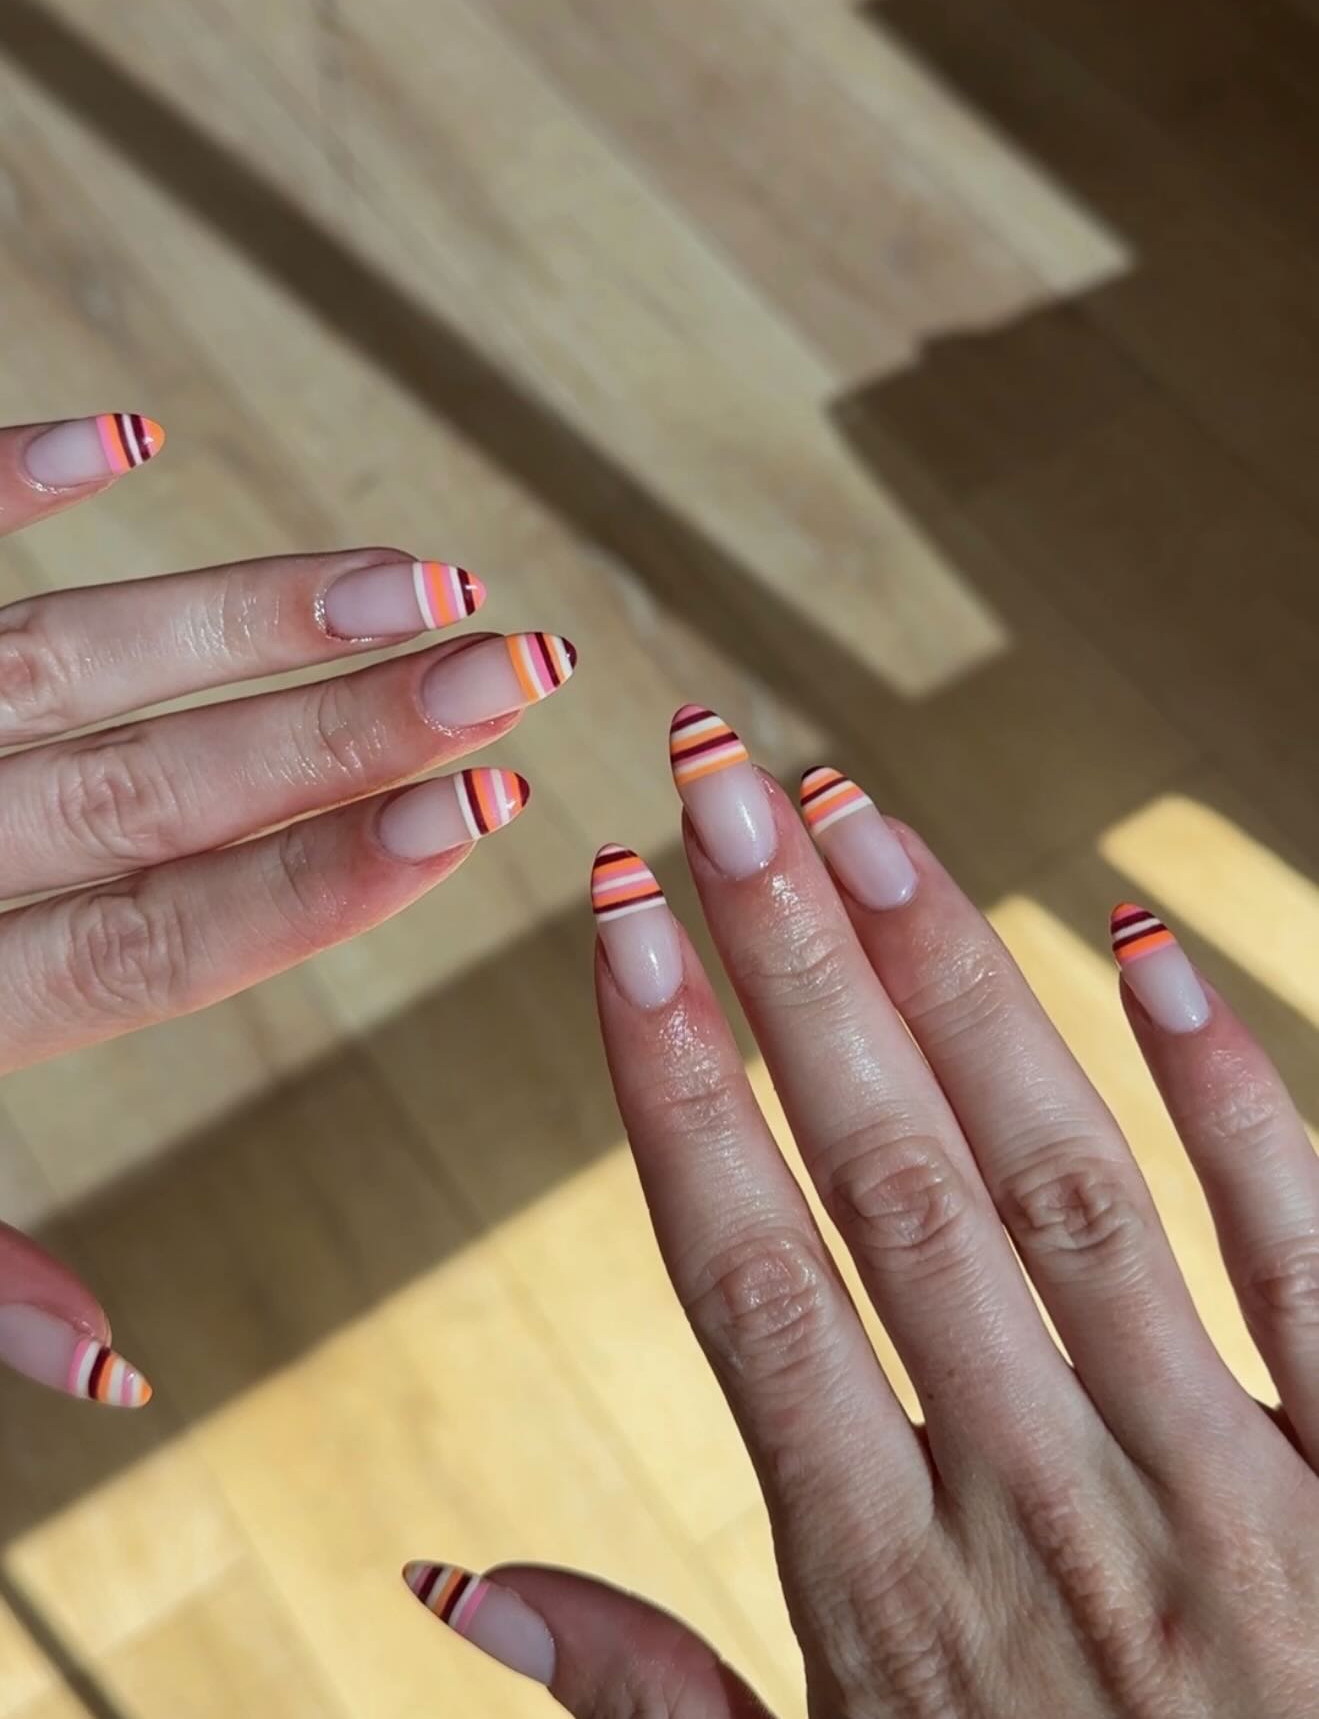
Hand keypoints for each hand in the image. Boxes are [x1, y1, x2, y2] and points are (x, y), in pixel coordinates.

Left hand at [0, 413, 575, 1406]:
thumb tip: (131, 1369)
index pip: (171, 936)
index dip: (335, 877)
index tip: (486, 816)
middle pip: (160, 792)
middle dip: (354, 733)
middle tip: (515, 667)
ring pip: (68, 662)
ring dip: (249, 613)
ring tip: (412, 575)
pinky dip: (4, 489)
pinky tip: (129, 439)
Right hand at [405, 708, 1318, 1714]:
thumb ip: (651, 1705)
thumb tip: (452, 1581)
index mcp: (892, 1605)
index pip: (747, 1279)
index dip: (671, 1084)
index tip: (616, 923)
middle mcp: (1044, 1515)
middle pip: (888, 1187)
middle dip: (788, 969)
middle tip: (717, 789)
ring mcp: (1222, 1491)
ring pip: (1062, 1188)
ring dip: (952, 988)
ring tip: (861, 820)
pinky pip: (1309, 1262)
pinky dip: (1228, 1094)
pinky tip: (1138, 939)